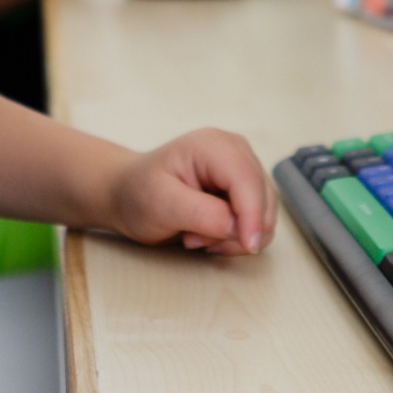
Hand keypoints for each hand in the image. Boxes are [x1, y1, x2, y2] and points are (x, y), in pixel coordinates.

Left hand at [105, 128, 275, 254]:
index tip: (247, 247)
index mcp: (214, 146)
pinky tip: (206, 236)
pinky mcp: (243, 190)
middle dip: (237, 229)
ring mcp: (242, 170)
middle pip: (263, 197)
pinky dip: (235, 237)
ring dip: (234, 236)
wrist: (127, 194)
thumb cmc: (138, 193)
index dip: (253, 215)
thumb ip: (201, 213)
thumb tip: (239, 227)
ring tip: (195, 236)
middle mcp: (236, 152)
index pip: (248, 180)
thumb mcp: (161, 203)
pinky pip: (256, 221)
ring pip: (264, 212)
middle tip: (193, 240)